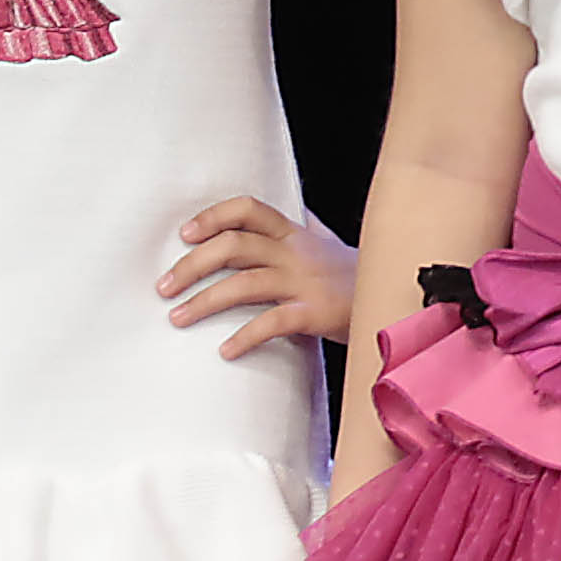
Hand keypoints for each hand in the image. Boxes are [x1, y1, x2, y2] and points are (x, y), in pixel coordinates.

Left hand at [158, 190, 354, 353]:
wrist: (397, 301)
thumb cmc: (357, 276)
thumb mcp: (331, 244)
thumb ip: (308, 228)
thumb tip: (298, 210)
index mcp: (295, 234)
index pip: (248, 209)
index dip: (213, 217)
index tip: (185, 234)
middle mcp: (296, 253)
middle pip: (234, 246)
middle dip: (192, 265)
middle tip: (163, 286)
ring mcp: (305, 283)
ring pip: (244, 284)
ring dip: (203, 301)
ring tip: (176, 317)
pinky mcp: (315, 314)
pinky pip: (272, 323)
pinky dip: (244, 338)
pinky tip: (225, 351)